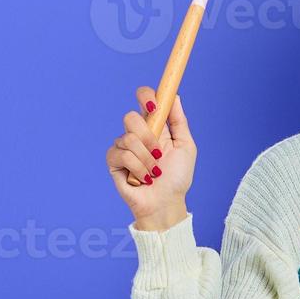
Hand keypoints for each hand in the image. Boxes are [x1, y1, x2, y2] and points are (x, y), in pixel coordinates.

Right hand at [106, 86, 196, 231]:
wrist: (166, 203)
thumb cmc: (178, 178)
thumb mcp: (186, 147)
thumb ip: (179, 121)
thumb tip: (175, 96)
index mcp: (154, 126)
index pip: (144, 99)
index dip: (146, 95)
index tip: (154, 104)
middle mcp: (136, 133)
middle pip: (131, 116)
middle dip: (148, 137)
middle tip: (159, 154)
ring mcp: (123, 147)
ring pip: (128, 138)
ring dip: (146, 159)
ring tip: (154, 172)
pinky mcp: (113, 161)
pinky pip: (122, 154)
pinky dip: (137, 168)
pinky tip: (143, 178)